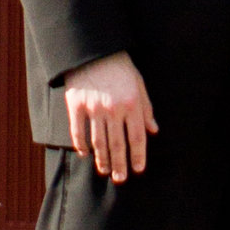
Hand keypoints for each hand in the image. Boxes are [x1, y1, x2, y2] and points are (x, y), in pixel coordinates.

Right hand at [63, 51, 157, 180]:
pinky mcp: (76, 105)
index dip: (138, 156)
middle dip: (120, 165)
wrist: (93, 50)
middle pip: (118, 144)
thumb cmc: (120, 67)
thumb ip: (146, 108)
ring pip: (98, 142)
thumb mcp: (139, 84)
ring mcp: (93, 108)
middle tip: (120, 179)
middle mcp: (113, 108)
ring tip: (105, 171)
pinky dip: (82, 146)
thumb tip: (153, 130)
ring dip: (102, 160)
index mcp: (132, 103)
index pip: (137, 137)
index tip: (137, 169)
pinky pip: (78, 132)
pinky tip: (85, 154)